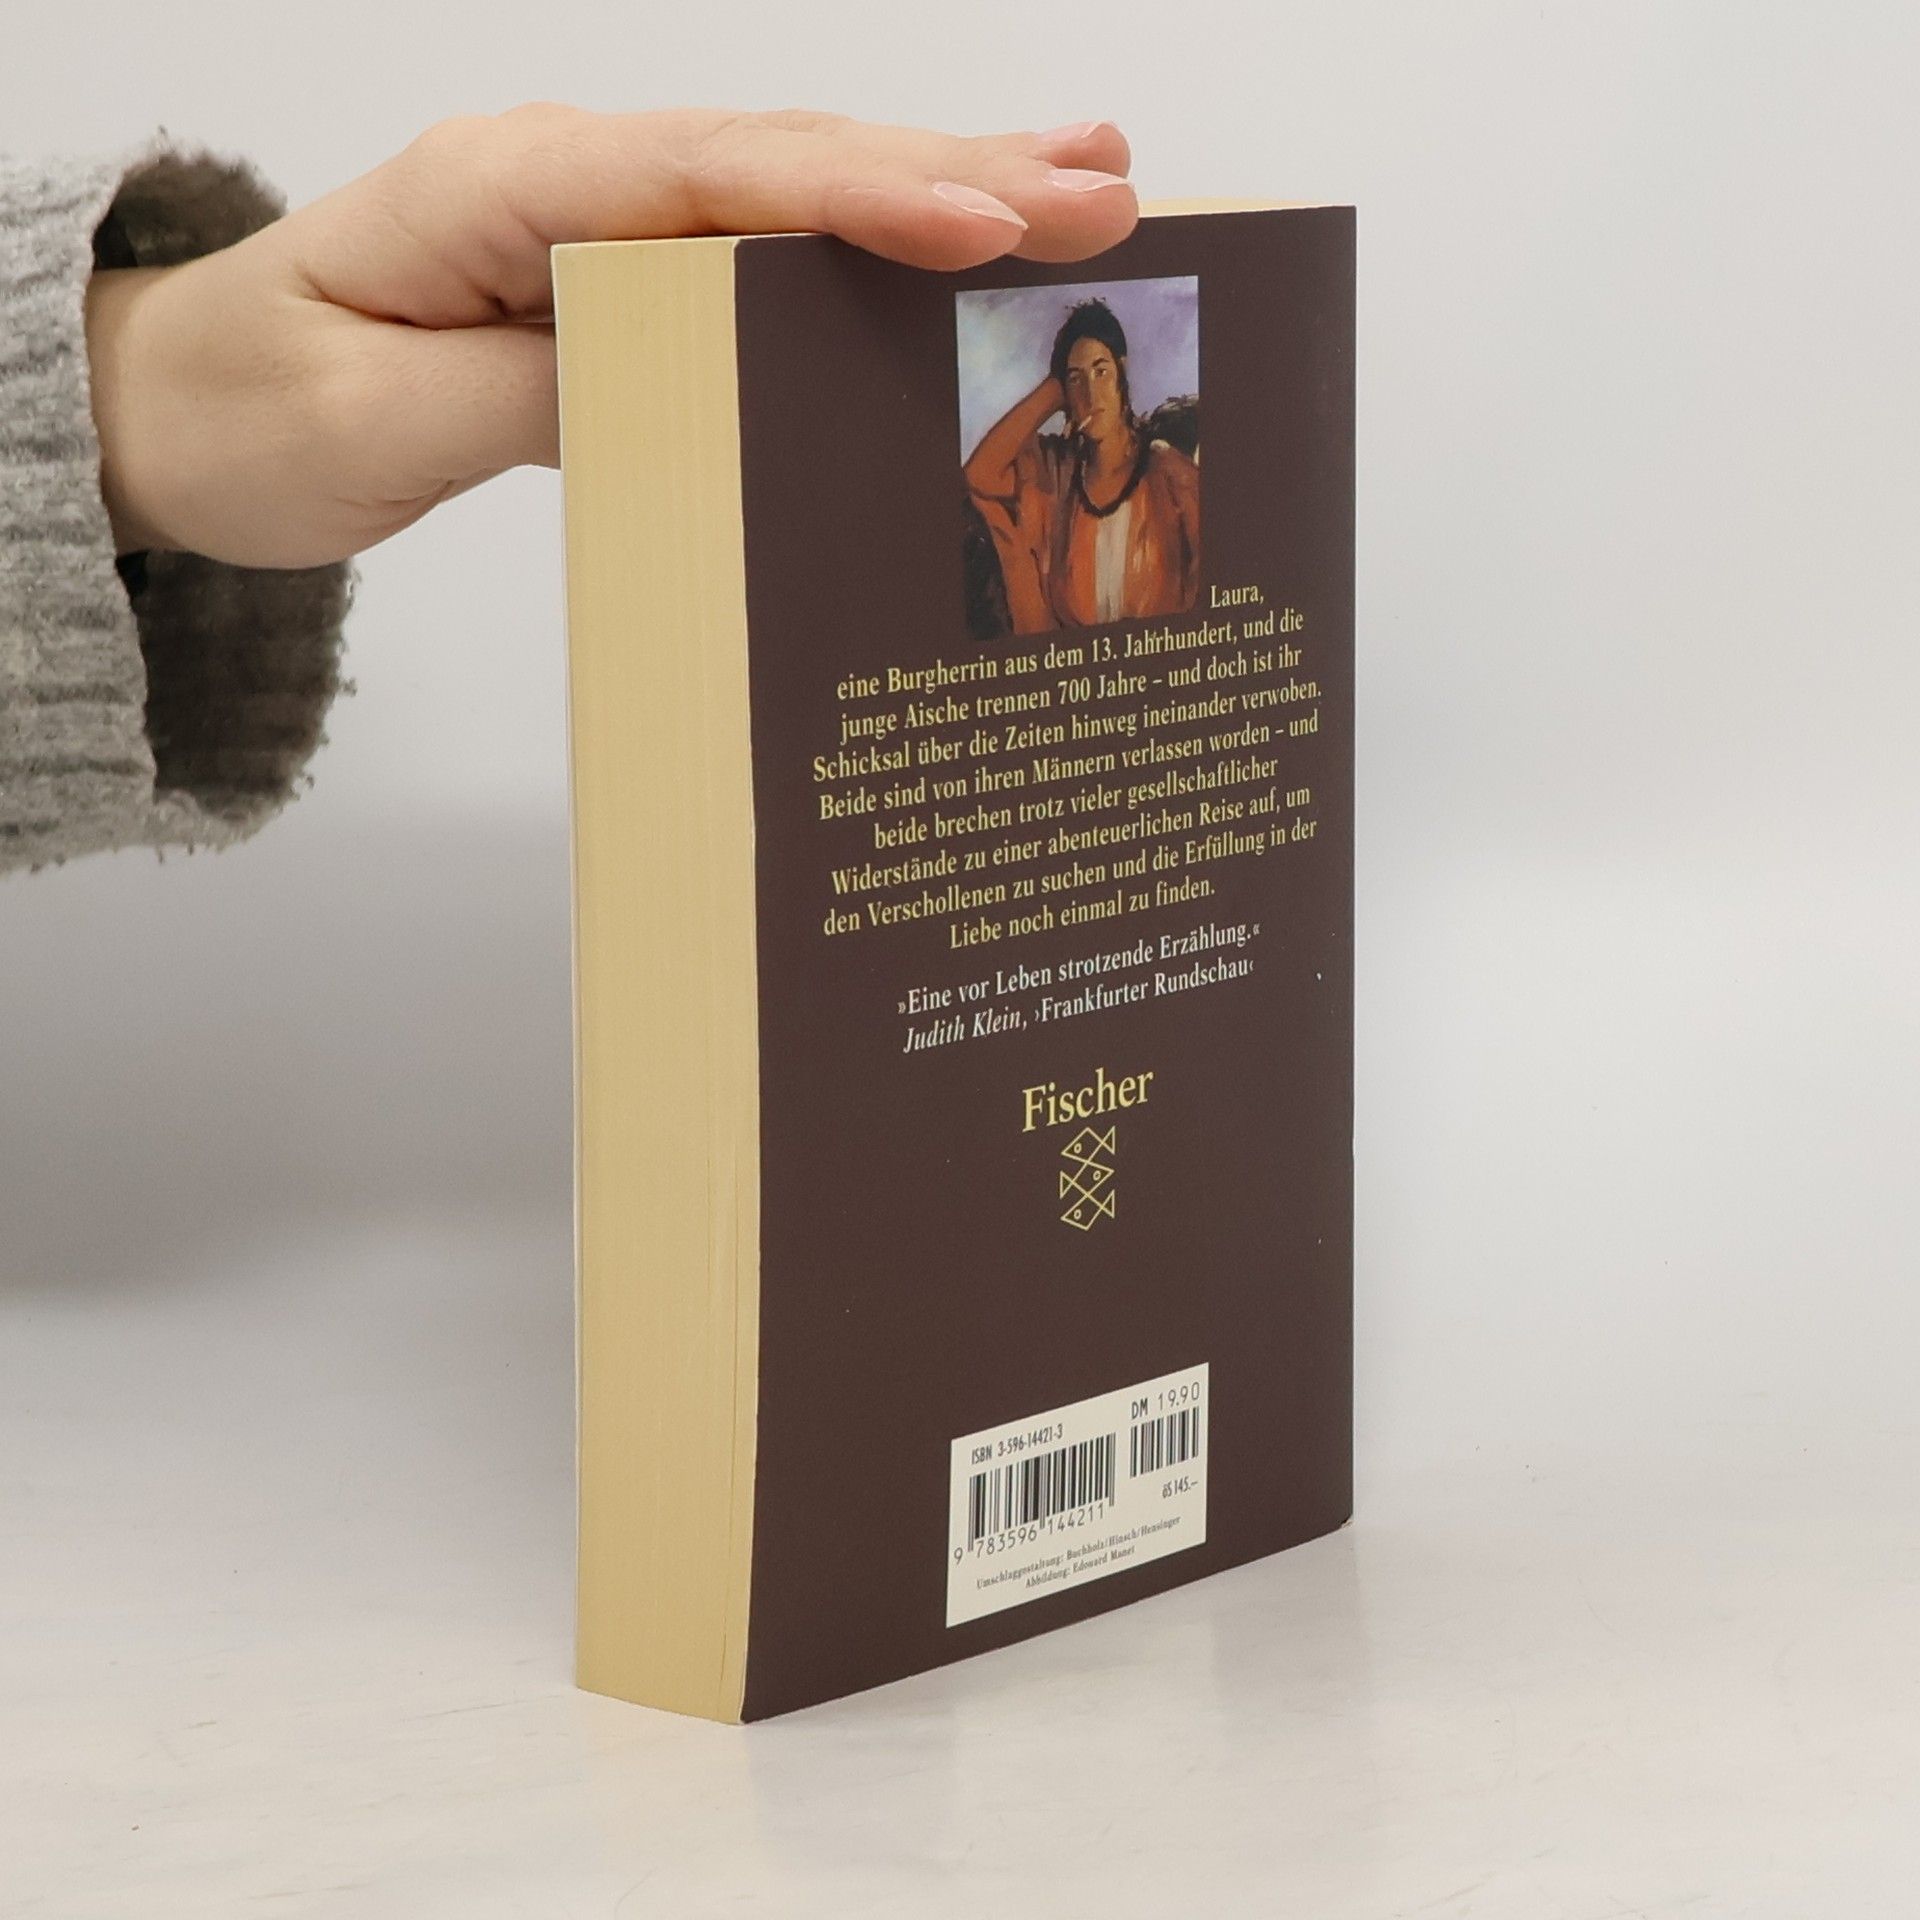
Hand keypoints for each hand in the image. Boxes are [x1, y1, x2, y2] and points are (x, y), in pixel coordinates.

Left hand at [83, 106, 1137, 569]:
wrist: (185, 407)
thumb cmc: (257, 410)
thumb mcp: (384, 421)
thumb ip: (543, 391)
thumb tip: (703, 376)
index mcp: (505, 192)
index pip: (710, 180)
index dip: (857, 200)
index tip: (987, 223)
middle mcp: (569, 181)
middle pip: (785, 163)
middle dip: (953, 179)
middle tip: (1109, 198)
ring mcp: (602, 220)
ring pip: (796, 194)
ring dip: (946, 190)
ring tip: (1093, 186)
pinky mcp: (623, 274)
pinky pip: (766, 251)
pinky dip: (872, 244)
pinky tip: (961, 238)